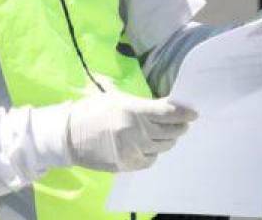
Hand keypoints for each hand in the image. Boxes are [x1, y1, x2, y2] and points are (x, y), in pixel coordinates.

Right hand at [65, 91, 196, 171]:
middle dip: (179, 127)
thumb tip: (165, 103)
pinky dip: (154, 153)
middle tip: (183, 123)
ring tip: (168, 135)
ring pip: (162, 146)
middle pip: (169, 131)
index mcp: (133, 110)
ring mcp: (131, 149)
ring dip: (168, 140)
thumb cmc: (91, 111)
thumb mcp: (114, 97)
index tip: (193, 113)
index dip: (183, 113)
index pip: (167, 113)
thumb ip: (140, 102)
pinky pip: (150, 160)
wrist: (67, 135)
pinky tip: (151, 147)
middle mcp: (135, 130)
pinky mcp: (126, 164)